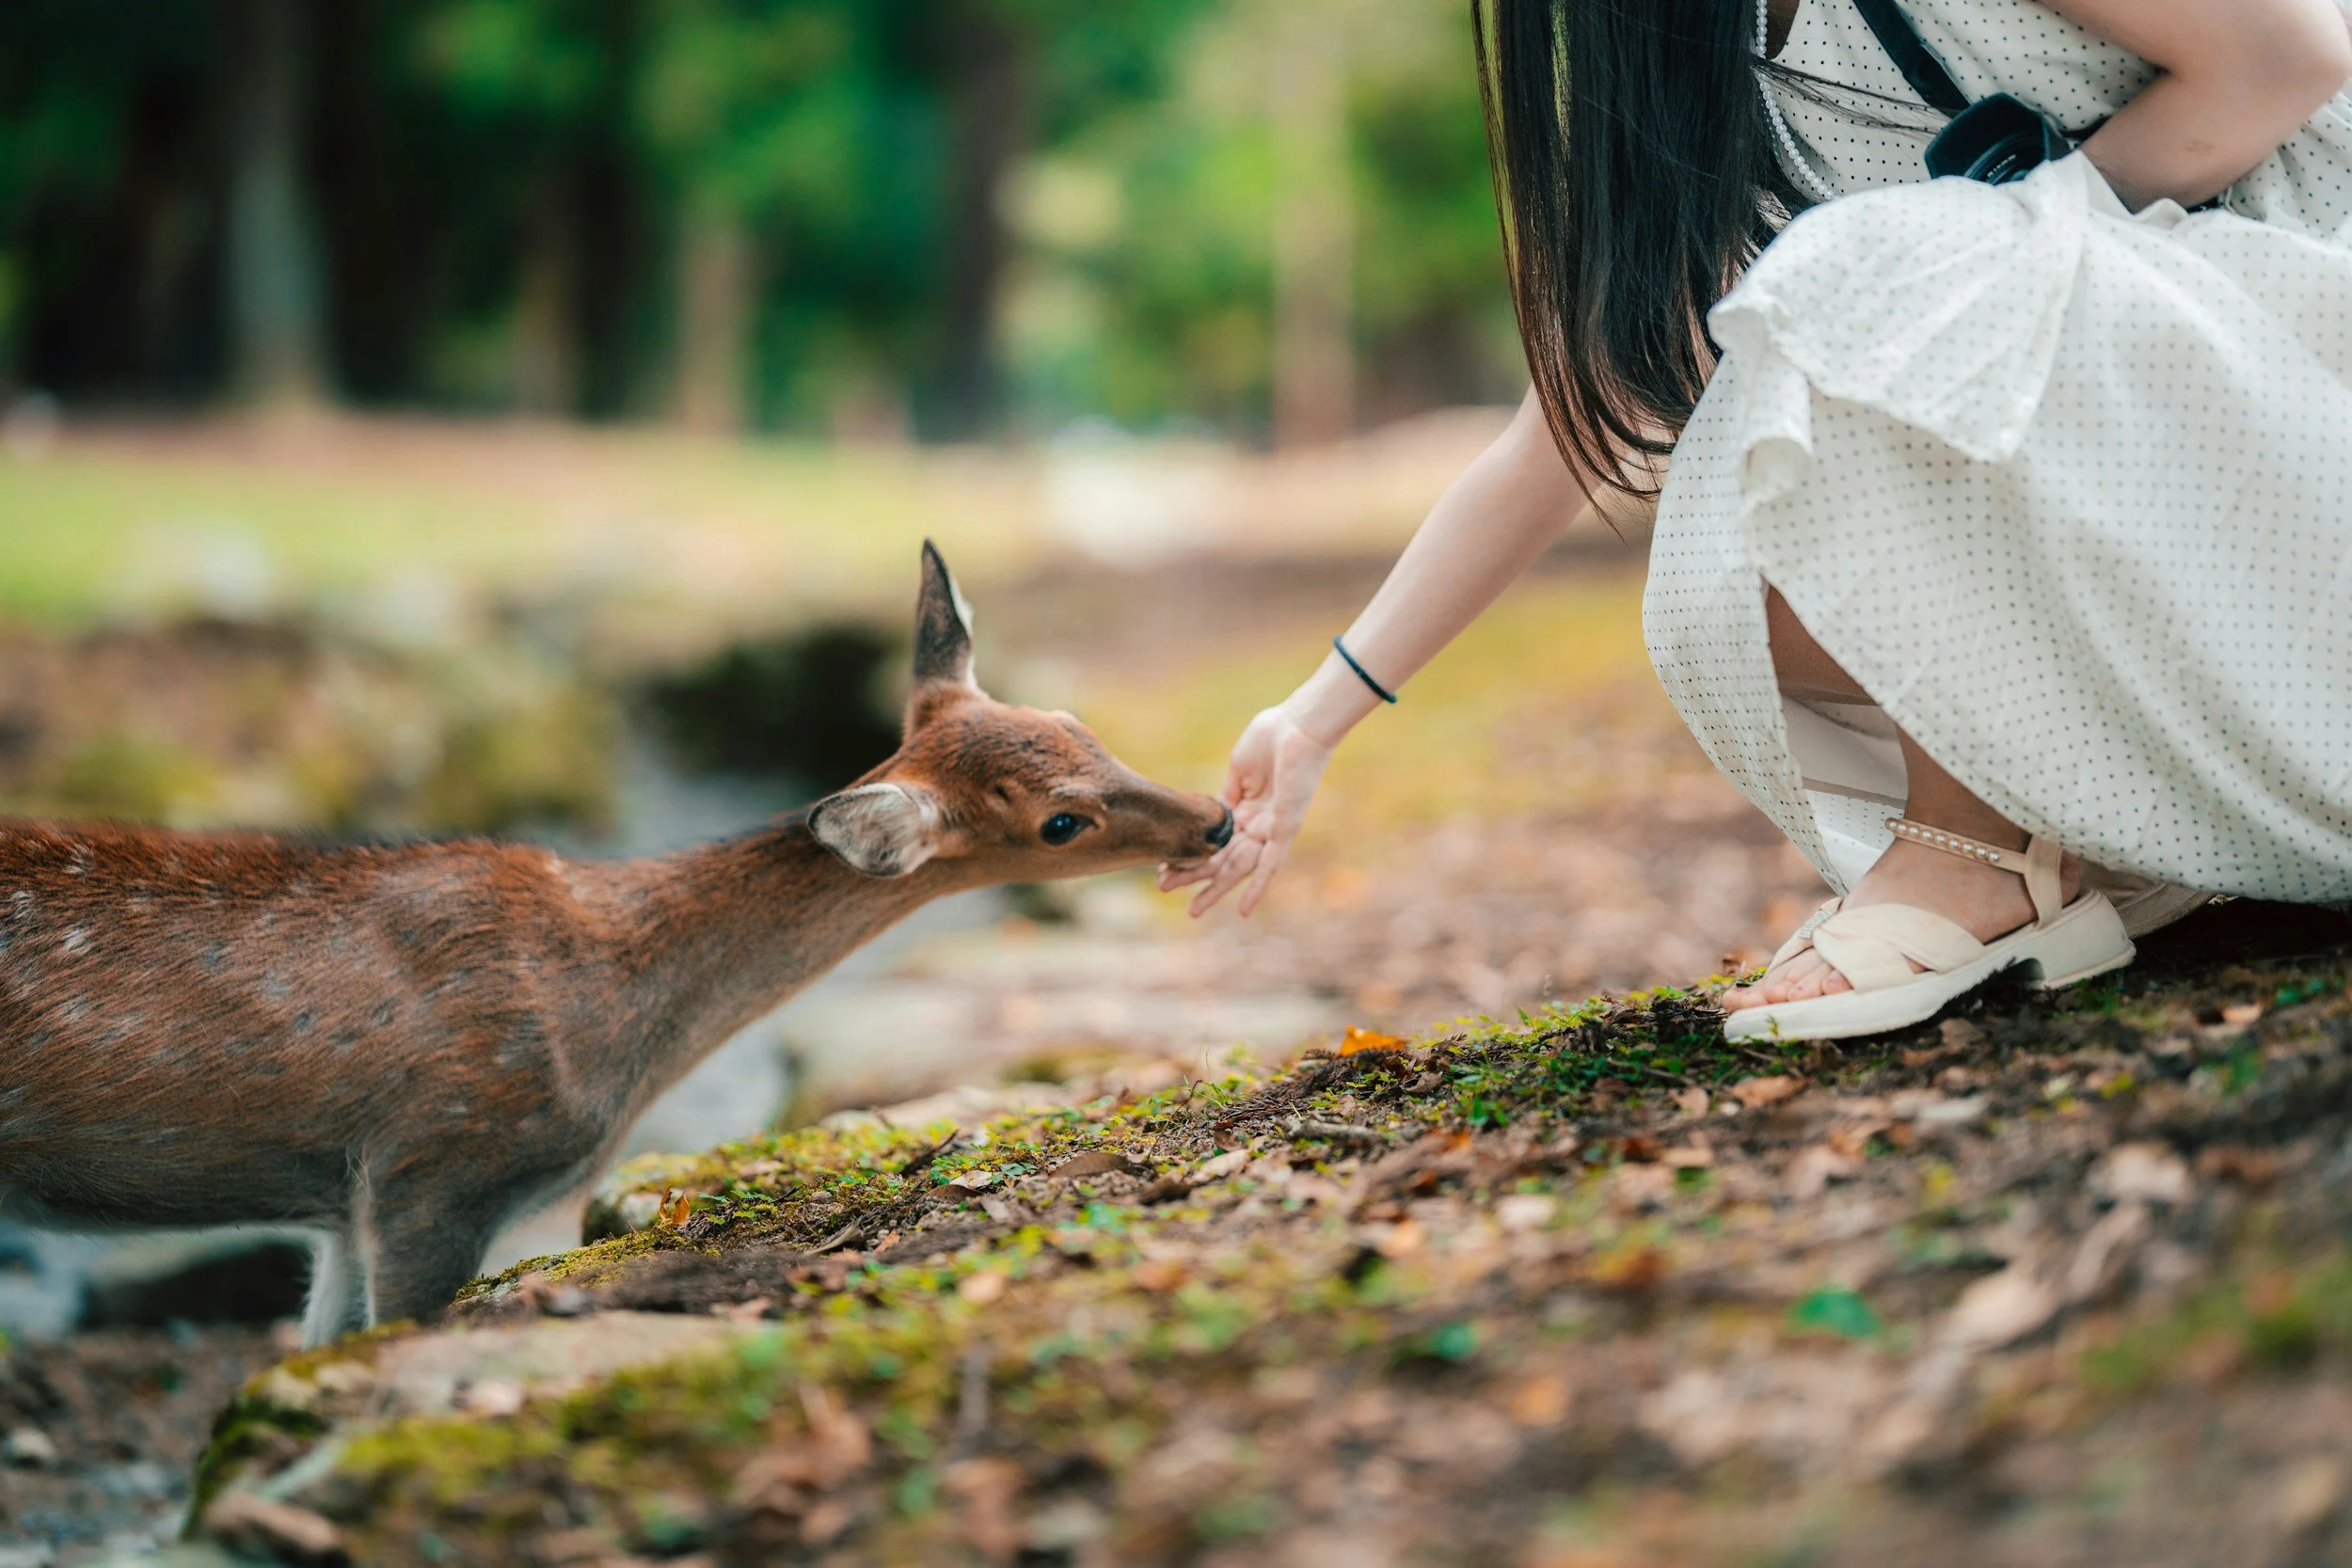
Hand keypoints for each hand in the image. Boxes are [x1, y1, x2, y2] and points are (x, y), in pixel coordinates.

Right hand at [1158, 702, 1335, 916]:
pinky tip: (1243, 910)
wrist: (1298, 725)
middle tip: (1164, 888)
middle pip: (1222, 859)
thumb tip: (1210, 813)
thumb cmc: (1272, 737)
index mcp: (1245, 809)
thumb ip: (1227, 794)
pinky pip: (1272, 864)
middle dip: (1194, 876)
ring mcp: (1271, 829)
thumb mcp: (1238, 769)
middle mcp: (1258, 825)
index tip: (1163, 864)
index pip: (1214, 840)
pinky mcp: (1285, 829)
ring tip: (1192, 909)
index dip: (1190, 853)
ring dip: (1216, 889)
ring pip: (1239, 867)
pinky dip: (1258, 887)